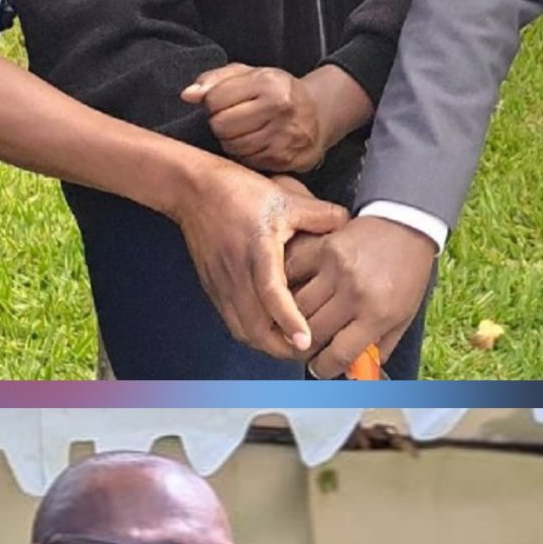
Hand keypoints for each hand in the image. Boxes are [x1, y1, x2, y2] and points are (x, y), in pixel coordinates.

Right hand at [173, 164, 346, 358]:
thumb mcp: (285, 197)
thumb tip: (349, 226)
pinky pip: (234, 322)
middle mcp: (236, 274)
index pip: (271, 293)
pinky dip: (254, 335)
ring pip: (243, 331)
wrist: (193, 190)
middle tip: (313, 353)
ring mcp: (222, 284)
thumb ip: (320, 215)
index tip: (306, 341)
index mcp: (257, 251)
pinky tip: (274, 334)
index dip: (289, 319)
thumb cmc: (239, 193)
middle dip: (283, 348)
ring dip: (269, 345)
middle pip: (254, 327)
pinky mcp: (214, 289)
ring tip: (296, 349)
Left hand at [185, 64, 368, 176]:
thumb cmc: (274, 92)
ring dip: (232, 141)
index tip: (226, 103)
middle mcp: (279, 107)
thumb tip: (188, 95)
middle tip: (235, 119)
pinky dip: (247, 155)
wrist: (317, 114)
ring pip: (233, 146)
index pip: (213, 100)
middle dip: (221, 124)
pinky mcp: (286, 158)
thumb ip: (213, 80)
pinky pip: (248, 161)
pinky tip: (257, 144)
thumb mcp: (247, 75)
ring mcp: (285, 135)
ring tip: (246, 131)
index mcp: (267, 82)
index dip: (213, 103)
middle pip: (221, 126)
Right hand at [289, 216, 437, 378]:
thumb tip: (353, 373)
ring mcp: (335, 269)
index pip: (339, 353)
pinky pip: (291, 276)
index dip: (324, 368)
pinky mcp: (321, 249)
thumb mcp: (403, 316)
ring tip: (296, 326)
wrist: (406, 226)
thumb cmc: (406, 275)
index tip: (320, 369)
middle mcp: (354, 292)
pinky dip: (287, 289)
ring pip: (295, 307)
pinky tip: (291, 296)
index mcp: (378, 313)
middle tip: (305, 349)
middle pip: (311, 333)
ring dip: (292, 321)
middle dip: (305, 348)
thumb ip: (378, 346)